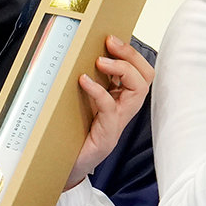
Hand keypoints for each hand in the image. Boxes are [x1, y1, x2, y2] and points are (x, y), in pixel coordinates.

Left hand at [66, 35, 153, 189]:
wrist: (60, 167)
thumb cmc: (68, 133)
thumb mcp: (75, 101)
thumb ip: (80, 83)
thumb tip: (68, 53)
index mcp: (119, 99)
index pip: (140, 72)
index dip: (131, 53)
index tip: (111, 37)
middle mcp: (123, 109)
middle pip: (145, 77)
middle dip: (131, 55)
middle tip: (110, 42)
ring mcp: (117, 122)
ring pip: (138, 91)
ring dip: (122, 70)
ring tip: (100, 60)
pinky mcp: (106, 135)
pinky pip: (110, 108)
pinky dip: (99, 91)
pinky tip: (84, 81)